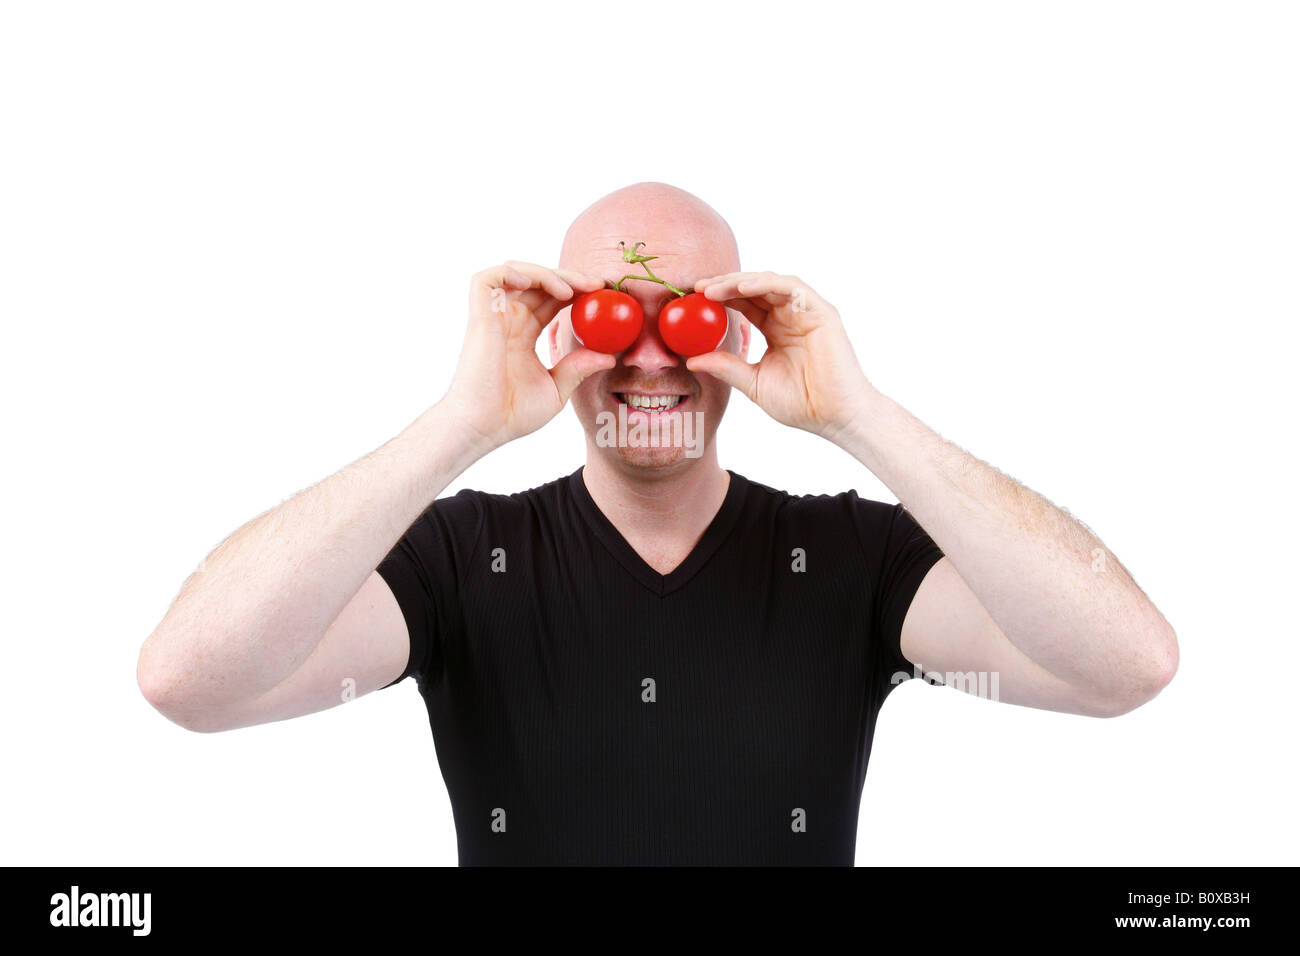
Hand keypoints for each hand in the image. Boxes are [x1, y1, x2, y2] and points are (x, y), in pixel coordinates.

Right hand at [441, 261, 613, 451]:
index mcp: (522, 335)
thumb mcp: (557, 388)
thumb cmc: (512, 414)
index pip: (551, 300)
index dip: (575, 291)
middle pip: (538, 282)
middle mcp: (507, 321)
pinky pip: (488, 279)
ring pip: (516, 272)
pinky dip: (512, 272)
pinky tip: (534, 284)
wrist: (485, 427)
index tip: (602, 295)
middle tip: (597, 285)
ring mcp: (492, 317)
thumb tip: (609, 357)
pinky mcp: (480, 317)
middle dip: (569, 277)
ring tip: (570, 290)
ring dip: (545, 273)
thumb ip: (578, 367)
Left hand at [685, 271, 871, 439]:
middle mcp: (790, 316)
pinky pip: (792, 288)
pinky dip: (767, 284)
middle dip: (724, 284)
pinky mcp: (821, 312)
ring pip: (770, 283)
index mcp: (776, 330)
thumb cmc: (802, 403)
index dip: (720, 298)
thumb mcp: (754, 382)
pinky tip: (743, 288)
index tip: (692, 300)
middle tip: (697, 287)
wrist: (834, 417)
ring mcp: (807, 312)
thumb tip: (692, 360)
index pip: (744, 304)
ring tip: (714, 289)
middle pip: (754, 288)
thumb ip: (726, 367)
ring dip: (740, 281)